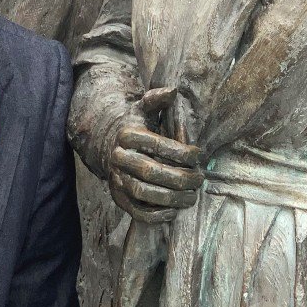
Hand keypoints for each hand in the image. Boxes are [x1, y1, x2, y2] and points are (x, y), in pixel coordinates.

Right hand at [109, 87, 203, 223]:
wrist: (107, 145)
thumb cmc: (135, 126)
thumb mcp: (143, 108)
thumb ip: (157, 99)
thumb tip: (173, 91)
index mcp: (127, 134)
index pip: (158, 144)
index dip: (182, 152)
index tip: (199, 155)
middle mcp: (118, 157)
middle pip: (151, 172)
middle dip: (180, 178)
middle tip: (200, 180)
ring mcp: (116, 179)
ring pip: (144, 193)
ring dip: (171, 199)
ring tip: (191, 198)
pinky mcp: (117, 197)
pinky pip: (135, 211)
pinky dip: (155, 216)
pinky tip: (173, 212)